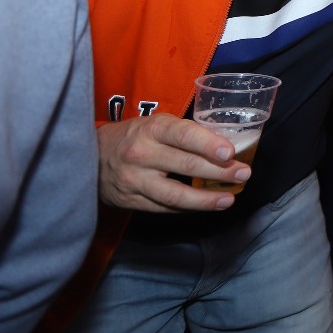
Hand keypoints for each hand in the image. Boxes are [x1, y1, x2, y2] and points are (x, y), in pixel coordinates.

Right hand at [96, 114, 250, 212]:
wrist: (89, 156)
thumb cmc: (134, 136)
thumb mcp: (156, 124)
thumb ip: (185, 133)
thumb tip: (226, 145)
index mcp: (152, 129)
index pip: (183, 135)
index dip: (207, 144)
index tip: (229, 152)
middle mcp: (142, 154)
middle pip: (185, 166)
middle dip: (219, 172)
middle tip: (243, 175)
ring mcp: (135, 180)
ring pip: (175, 195)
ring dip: (205, 200)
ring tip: (228, 199)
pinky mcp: (131, 201)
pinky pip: (165, 208)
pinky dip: (188, 209)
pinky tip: (206, 206)